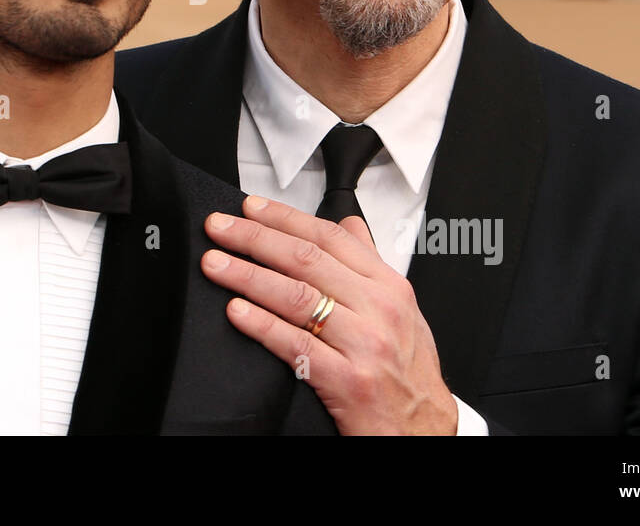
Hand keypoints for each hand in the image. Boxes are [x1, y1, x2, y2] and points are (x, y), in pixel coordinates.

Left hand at [202, 196, 457, 433]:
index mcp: (389, 286)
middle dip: (255, 238)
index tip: (250, 208)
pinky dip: (262, 325)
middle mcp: (379, 309)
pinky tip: (236, 311)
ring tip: (215, 264)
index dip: (285, 218)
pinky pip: (297, 345)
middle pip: (307, 259)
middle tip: (219, 228)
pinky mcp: (349, 381)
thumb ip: (371, 265)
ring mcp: (365, 344)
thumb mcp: (403, 310)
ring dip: (247, 275)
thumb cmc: (410, 372)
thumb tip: (349, 225)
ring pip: (297, 296)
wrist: (424, 431)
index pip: (330, 237)